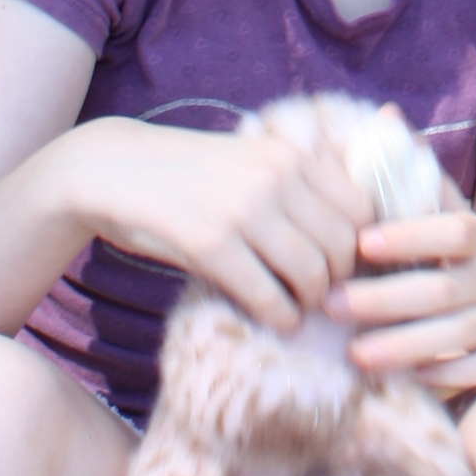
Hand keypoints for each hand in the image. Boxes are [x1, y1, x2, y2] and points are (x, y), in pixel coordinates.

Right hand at [73, 116, 372, 333]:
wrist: (112, 169)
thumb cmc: (187, 174)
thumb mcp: (250, 161)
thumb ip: (298, 184)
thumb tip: (354, 226)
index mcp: (290, 156)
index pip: (361, 208)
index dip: (362, 246)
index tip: (346, 267)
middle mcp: (276, 177)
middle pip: (343, 245)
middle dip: (339, 280)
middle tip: (323, 296)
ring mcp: (244, 209)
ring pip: (311, 272)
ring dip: (310, 302)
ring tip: (298, 308)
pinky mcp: (210, 243)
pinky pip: (267, 294)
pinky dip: (280, 315)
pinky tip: (276, 319)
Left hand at [333, 193, 475, 395]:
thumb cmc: (465, 261)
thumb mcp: (451, 219)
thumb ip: (417, 180)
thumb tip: (386, 119)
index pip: (452, 230)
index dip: (410, 235)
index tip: (362, 242)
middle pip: (441, 290)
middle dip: (383, 299)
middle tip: (331, 304)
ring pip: (456, 336)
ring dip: (403, 345)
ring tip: (354, 353)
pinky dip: (443, 376)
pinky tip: (404, 378)